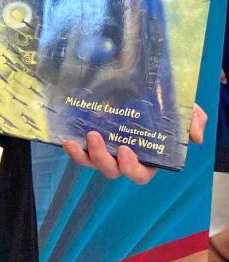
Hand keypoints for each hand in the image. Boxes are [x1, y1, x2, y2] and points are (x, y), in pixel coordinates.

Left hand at [63, 103, 207, 183]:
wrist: (146, 88)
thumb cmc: (168, 106)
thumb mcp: (186, 111)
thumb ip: (193, 122)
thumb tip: (195, 137)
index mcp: (147, 158)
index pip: (139, 174)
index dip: (131, 167)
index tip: (126, 150)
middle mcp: (124, 158)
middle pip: (111, 170)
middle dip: (102, 158)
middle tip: (95, 137)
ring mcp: (106, 150)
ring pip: (92, 163)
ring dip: (83, 156)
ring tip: (74, 141)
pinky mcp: (91, 140)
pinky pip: (80, 152)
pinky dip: (73, 150)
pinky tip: (66, 140)